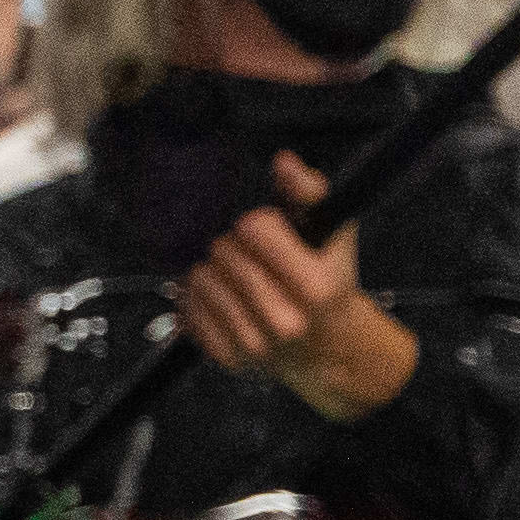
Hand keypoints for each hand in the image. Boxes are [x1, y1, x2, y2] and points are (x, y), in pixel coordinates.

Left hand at [182, 154, 415, 421]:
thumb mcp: (332, 234)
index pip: (254, 227)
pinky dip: (196, 297)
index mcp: (317, 287)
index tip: (270, 234)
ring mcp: (255, 343)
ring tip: (237, 277)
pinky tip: (222, 298)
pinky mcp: (228, 358)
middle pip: (223, 251)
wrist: (330, 346)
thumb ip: (309, 193)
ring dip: (212, 269)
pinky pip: (186, 309)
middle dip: (234, 246)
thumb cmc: (329, 282)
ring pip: (199, 278)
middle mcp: (286, 320)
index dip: (259, 224)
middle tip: (252, 257)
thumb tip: (283, 161)